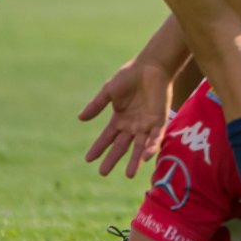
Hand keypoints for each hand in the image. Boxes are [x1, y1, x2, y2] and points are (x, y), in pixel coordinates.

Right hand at [80, 60, 173, 177]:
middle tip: (103, 173)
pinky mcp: (160, 120)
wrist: (151, 66)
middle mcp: (132, 125)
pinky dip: (152, 147)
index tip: (88, 159)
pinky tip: (147, 157)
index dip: (98, 148)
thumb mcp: (109, 90)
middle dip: (112, 159)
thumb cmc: (130, 75)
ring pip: (140, 146)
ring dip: (135, 160)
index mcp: (119, 118)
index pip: (107, 137)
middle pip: (121, 146)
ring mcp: (146, 124)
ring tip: (129, 174)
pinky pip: (156, 137)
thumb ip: (97, 105)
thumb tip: (80, 118)